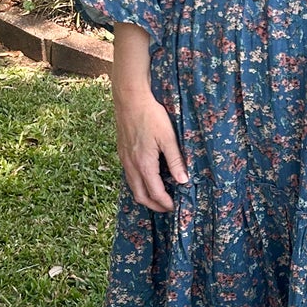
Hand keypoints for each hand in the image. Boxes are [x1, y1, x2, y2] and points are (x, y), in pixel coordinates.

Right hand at [114, 79, 187, 210]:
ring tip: (159, 196)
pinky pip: (129, 176)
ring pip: (133, 187)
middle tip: (167, 207)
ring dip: (145, 196)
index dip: (166, 203)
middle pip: (140, 196)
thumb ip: (176, 160)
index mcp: (144, 164)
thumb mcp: (168, 138)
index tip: (175, 207)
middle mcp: (131, 165)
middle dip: (154, 205)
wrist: (130, 99)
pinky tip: (148, 178)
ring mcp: (124, 159)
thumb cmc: (151, 115)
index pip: (155, 193)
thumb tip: (183, 181)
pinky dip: (138, 184)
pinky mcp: (122, 152)